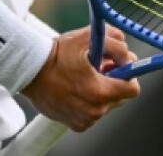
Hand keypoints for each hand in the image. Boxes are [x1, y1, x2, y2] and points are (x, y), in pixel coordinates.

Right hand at [21, 27, 140, 131]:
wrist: (29, 71)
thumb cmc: (56, 54)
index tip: (117, 65)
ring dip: (101, 91)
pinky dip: (89, 102)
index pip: (132, 89)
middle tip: (99, 67)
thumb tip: (127, 56)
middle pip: (121, 96)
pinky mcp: (75, 125)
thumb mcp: (88, 38)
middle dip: (114, 81)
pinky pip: (93, 113)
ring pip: (107, 105)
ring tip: (84, 77)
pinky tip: (75, 88)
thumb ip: (115, 43)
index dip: (128, 74)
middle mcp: (94, 110)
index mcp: (100, 92)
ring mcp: (85, 120)